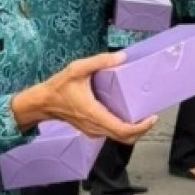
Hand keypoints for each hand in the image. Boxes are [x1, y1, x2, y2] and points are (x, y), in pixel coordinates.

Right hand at [12, 53, 157, 143]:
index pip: (123, 130)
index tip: (152, 118)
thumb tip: (122, 56)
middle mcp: (96, 127)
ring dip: (134, 130)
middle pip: (125, 138)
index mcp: (95, 115)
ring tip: (143, 114)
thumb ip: (100, 61)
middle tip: (152, 116)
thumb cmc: (58, 87)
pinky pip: (112, 133)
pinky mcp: (91, 130)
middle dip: (142, 130)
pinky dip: (124, 128)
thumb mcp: (77, 69)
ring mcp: (93, 131)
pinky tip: (128, 114)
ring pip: (119, 138)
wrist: (42, 103)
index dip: (141, 127)